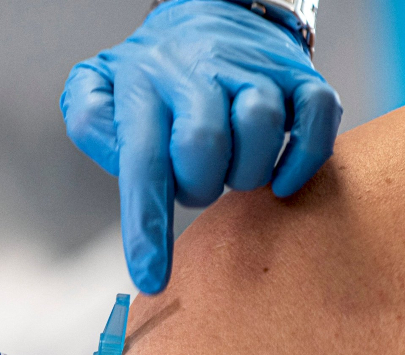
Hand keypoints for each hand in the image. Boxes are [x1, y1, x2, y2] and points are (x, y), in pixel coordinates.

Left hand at [62, 0, 341, 292]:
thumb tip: (116, 156)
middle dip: (200, 186)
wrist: (216, 10)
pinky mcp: (301, 76)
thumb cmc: (157, 71)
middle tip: (197, 182)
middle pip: (204, 146)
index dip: (147, 225)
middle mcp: (199, 72)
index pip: (144, 160)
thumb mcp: (100, 83)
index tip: (151, 277)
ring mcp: (255, 71)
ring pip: (260, 128)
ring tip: (232, 168)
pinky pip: (316, 118)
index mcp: (145, 85)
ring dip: (247, 172)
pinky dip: (302, 159)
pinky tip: (280, 177)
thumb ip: (89, 120)